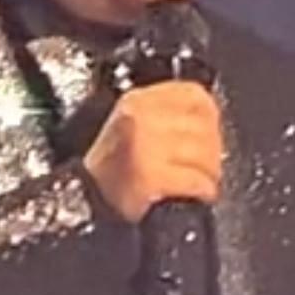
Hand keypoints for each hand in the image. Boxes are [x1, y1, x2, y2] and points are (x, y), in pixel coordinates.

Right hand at [82, 80, 222, 222]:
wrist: (82, 200)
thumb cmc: (109, 168)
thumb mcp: (130, 123)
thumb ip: (163, 112)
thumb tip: (207, 121)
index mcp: (138, 101)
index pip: (192, 95)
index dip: (209, 115)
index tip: (211, 130)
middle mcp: (141, 118)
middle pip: (203, 126)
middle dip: (212, 150)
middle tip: (207, 165)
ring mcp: (146, 146)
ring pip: (203, 152)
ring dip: (209, 172)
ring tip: (202, 181)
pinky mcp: (150, 176)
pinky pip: (194, 179)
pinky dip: (203, 189)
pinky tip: (198, 194)